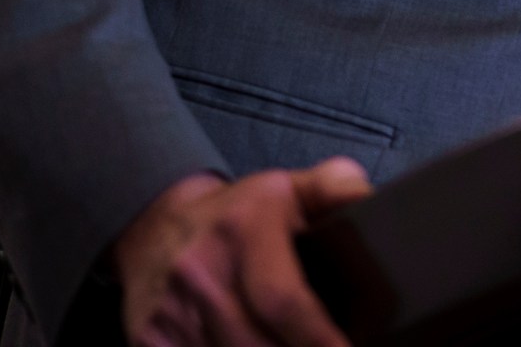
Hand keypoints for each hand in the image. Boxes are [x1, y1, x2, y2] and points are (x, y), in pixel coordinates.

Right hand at [115, 158, 372, 346]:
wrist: (154, 227)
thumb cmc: (236, 216)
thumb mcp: (287, 189)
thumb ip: (335, 189)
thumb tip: (370, 198)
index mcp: (243, 230)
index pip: (284, 300)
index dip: (321, 339)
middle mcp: (202, 274)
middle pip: (258, 345)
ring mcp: (170, 315)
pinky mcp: (150, 342)